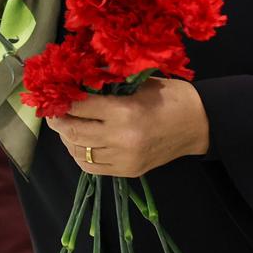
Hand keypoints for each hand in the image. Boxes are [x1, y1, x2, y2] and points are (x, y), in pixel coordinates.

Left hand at [45, 77, 209, 177]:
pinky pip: (91, 167)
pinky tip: (80, 142)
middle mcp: (121, 138)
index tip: (53, 94)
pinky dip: (80, 154)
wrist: (200, 124)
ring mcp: (124, 158)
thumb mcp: (138, 83)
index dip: (62, 100)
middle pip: (74, 131)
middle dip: (57, 121)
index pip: (79, 106)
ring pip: (79, 151)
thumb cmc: (170, 97)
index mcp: (124, 111)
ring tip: (66, 126)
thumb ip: (107, 85)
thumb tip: (75, 82)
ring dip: (67, 138)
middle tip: (52, 112)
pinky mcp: (128, 171)